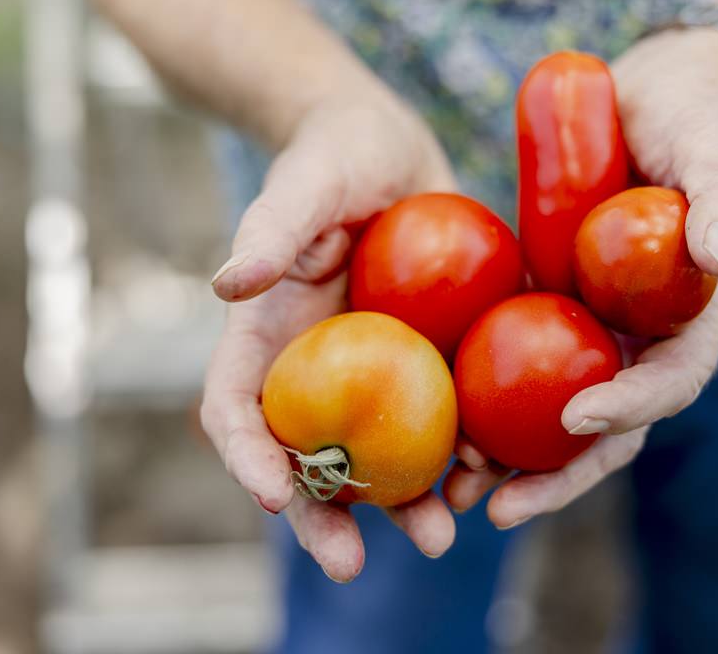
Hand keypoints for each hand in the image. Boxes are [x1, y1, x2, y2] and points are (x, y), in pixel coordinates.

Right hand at [199, 93, 459, 581]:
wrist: (397, 152)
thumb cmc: (335, 155)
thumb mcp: (307, 182)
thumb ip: (273, 228)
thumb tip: (227, 282)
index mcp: (268, 338)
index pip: (237, 409)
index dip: (245, 457)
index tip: (269, 496)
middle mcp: (317, 370)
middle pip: (306, 458)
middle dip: (321, 518)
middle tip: (347, 565)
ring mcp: (375, 374)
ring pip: (379, 457)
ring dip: (402, 505)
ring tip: (439, 535)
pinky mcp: (429, 364)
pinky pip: (441, 421)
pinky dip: (460, 455)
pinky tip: (490, 473)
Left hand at [445, 28, 717, 527]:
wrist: (657, 89)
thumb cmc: (694, 115)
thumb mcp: (713, 152)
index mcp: (691, 316)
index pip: (668, 382)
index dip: (630, 407)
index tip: (577, 415)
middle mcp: (642, 333)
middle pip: (606, 423)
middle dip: (558, 471)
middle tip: (499, 507)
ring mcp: (594, 321)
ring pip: (552, 406)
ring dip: (509, 452)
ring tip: (452, 486)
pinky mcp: (551, 299)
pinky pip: (516, 358)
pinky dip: (484, 394)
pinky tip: (436, 414)